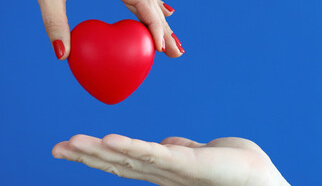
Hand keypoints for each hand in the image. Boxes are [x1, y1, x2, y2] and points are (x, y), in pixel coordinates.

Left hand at [13, 0, 183, 59]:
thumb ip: (54, 21)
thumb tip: (63, 55)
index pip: (141, 0)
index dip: (153, 25)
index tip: (160, 48)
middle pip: (149, 0)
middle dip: (164, 28)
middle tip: (177, 53)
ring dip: (158, 19)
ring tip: (171, 43)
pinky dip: (146, 6)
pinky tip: (159, 13)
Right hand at [52, 134, 289, 185]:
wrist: (265, 182)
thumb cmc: (239, 169)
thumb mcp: (204, 153)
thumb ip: (183, 148)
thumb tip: (167, 142)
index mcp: (165, 170)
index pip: (124, 160)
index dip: (96, 154)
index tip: (68, 145)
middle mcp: (163, 174)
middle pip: (118, 162)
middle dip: (86, 155)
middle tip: (56, 148)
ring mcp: (174, 172)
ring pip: (129, 159)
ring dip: (97, 152)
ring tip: (70, 144)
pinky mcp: (189, 166)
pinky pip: (155, 155)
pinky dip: (131, 147)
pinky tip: (109, 140)